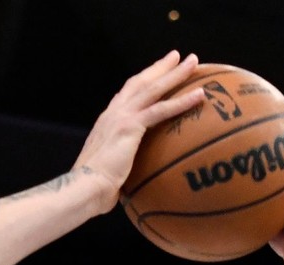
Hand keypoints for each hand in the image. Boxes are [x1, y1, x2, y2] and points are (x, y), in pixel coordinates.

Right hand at [73, 50, 204, 211]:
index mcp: (106, 123)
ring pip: (152, 89)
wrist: (84, 187)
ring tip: (194, 62)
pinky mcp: (130, 126)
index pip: (126, 96)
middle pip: (139, 83)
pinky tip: (200, 95)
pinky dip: (182, 101)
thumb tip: (127, 184)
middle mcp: (112, 115)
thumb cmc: (93, 189)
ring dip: (175, 74)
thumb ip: (120, 169)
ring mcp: (120, 118)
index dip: (141, 83)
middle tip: (177, 56)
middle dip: (159, 68)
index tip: (154, 74)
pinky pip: (161, 110)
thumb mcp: (108, 173)